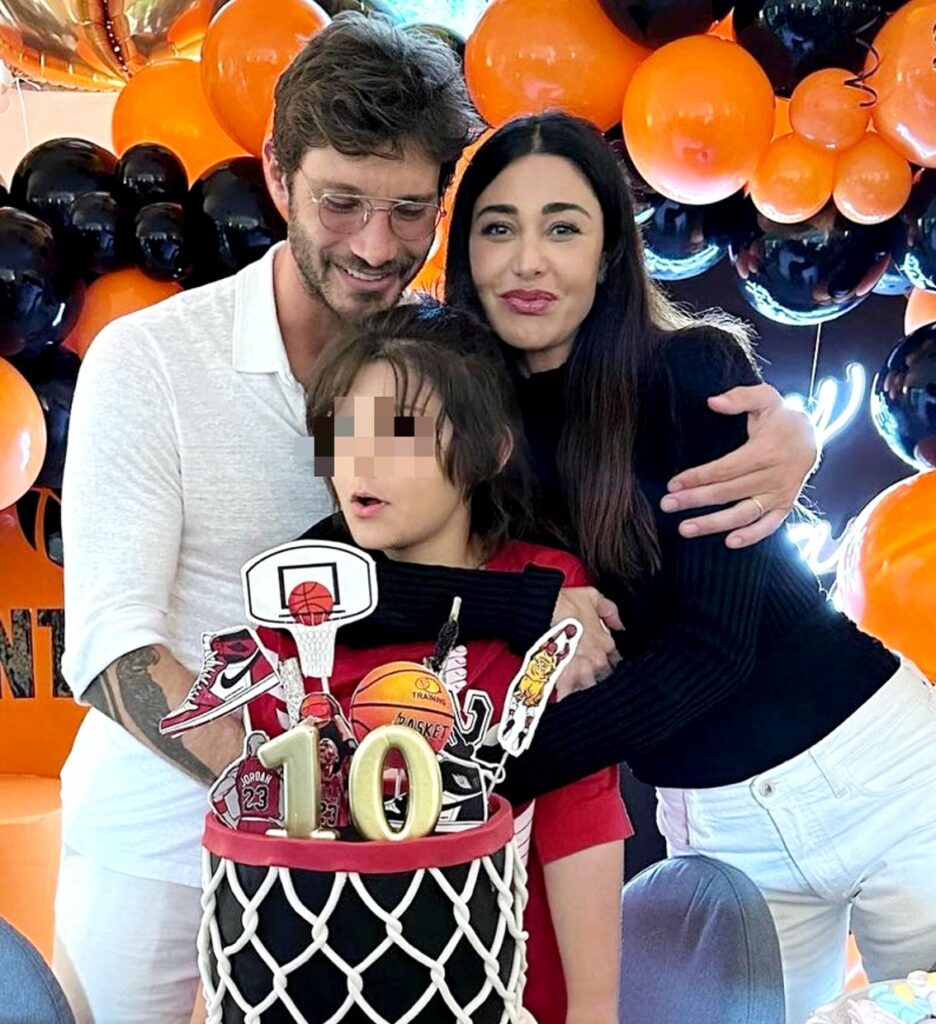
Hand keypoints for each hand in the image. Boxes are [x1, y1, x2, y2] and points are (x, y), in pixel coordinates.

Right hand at [552, 587, 621, 697]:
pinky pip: (568, 697)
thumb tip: (620, 625)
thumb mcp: (592, 597)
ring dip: (585, 692)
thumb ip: (610, 611)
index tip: (607, 666)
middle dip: (600, 681)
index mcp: (605, 644)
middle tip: (594, 684)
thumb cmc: (565, 603)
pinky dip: (567, 701)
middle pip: (605, 679)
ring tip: (581, 698)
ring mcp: (581, 671)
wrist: (542, 610)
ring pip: (590, 690)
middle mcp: (597, 661)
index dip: (612, 664)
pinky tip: (566, 706)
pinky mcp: (564, 678)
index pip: (617, 661)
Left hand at [661, 382, 816, 548]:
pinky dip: (752, 536)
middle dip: (695, 500)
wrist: (812, 437)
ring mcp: (780, 494)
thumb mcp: (765, 398)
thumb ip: (740, 397)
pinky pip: (769, 526)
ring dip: (714, 524)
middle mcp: (774, 476)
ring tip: (685, 529)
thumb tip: (712, 402)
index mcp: (766, 451)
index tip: (673, 484)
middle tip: (667, 505)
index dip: (698, 477)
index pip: (725, 468)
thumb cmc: (781, 418)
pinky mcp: (785, 506)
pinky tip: (729, 542)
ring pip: (744, 514)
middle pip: (728, 492)